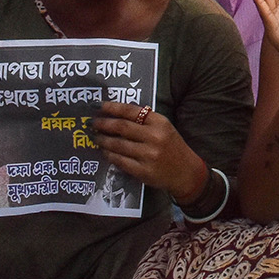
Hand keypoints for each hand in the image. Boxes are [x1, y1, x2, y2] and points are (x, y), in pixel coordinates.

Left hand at [93, 101, 208, 204]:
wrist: (186, 172)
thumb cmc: (173, 147)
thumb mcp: (165, 128)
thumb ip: (145, 121)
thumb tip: (117, 115)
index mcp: (160, 122)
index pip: (131, 111)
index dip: (112, 107)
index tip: (98, 105)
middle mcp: (155, 137)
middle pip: (122, 127)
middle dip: (103, 124)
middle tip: (91, 123)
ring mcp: (148, 155)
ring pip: (118, 144)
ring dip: (103, 140)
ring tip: (95, 137)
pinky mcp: (143, 171)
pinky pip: (120, 161)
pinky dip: (109, 155)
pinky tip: (104, 152)